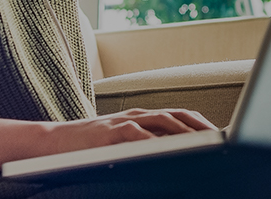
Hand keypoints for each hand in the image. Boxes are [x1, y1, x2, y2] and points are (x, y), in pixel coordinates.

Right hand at [0, 108, 216, 173]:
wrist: (50, 144)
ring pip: (161, 121)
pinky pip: (135, 134)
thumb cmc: (87, 148)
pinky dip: (153, 141)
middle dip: (200, 126)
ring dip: (184, 131)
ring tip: (203, 140)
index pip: (178, 115)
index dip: (200, 123)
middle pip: (176, 115)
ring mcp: (122, 122)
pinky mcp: (109, 133)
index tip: (220, 134)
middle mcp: (135, 116)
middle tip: (220, 138)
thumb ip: (144, 144)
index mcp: (140, 117)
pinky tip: (166, 148)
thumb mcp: (120, 143)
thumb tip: (171, 154)